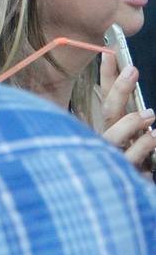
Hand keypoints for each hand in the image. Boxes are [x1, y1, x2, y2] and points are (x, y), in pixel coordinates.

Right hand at [100, 55, 155, 174]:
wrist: (115, 204)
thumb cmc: (127, 165)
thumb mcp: (129, 140)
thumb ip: (128, 119)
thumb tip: (140, 99)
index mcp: (107, 128)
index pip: (104, 96)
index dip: (107, 74)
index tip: (111, 50)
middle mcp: (105, 139)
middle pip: (107, 111)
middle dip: (117, 88)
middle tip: (132, 69)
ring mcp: (112, 156)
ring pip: (113, 135)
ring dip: (131, 121)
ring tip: (150, 113)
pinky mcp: (123, 174)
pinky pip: (131, 157)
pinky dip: (144, 145)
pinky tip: (154, 135)